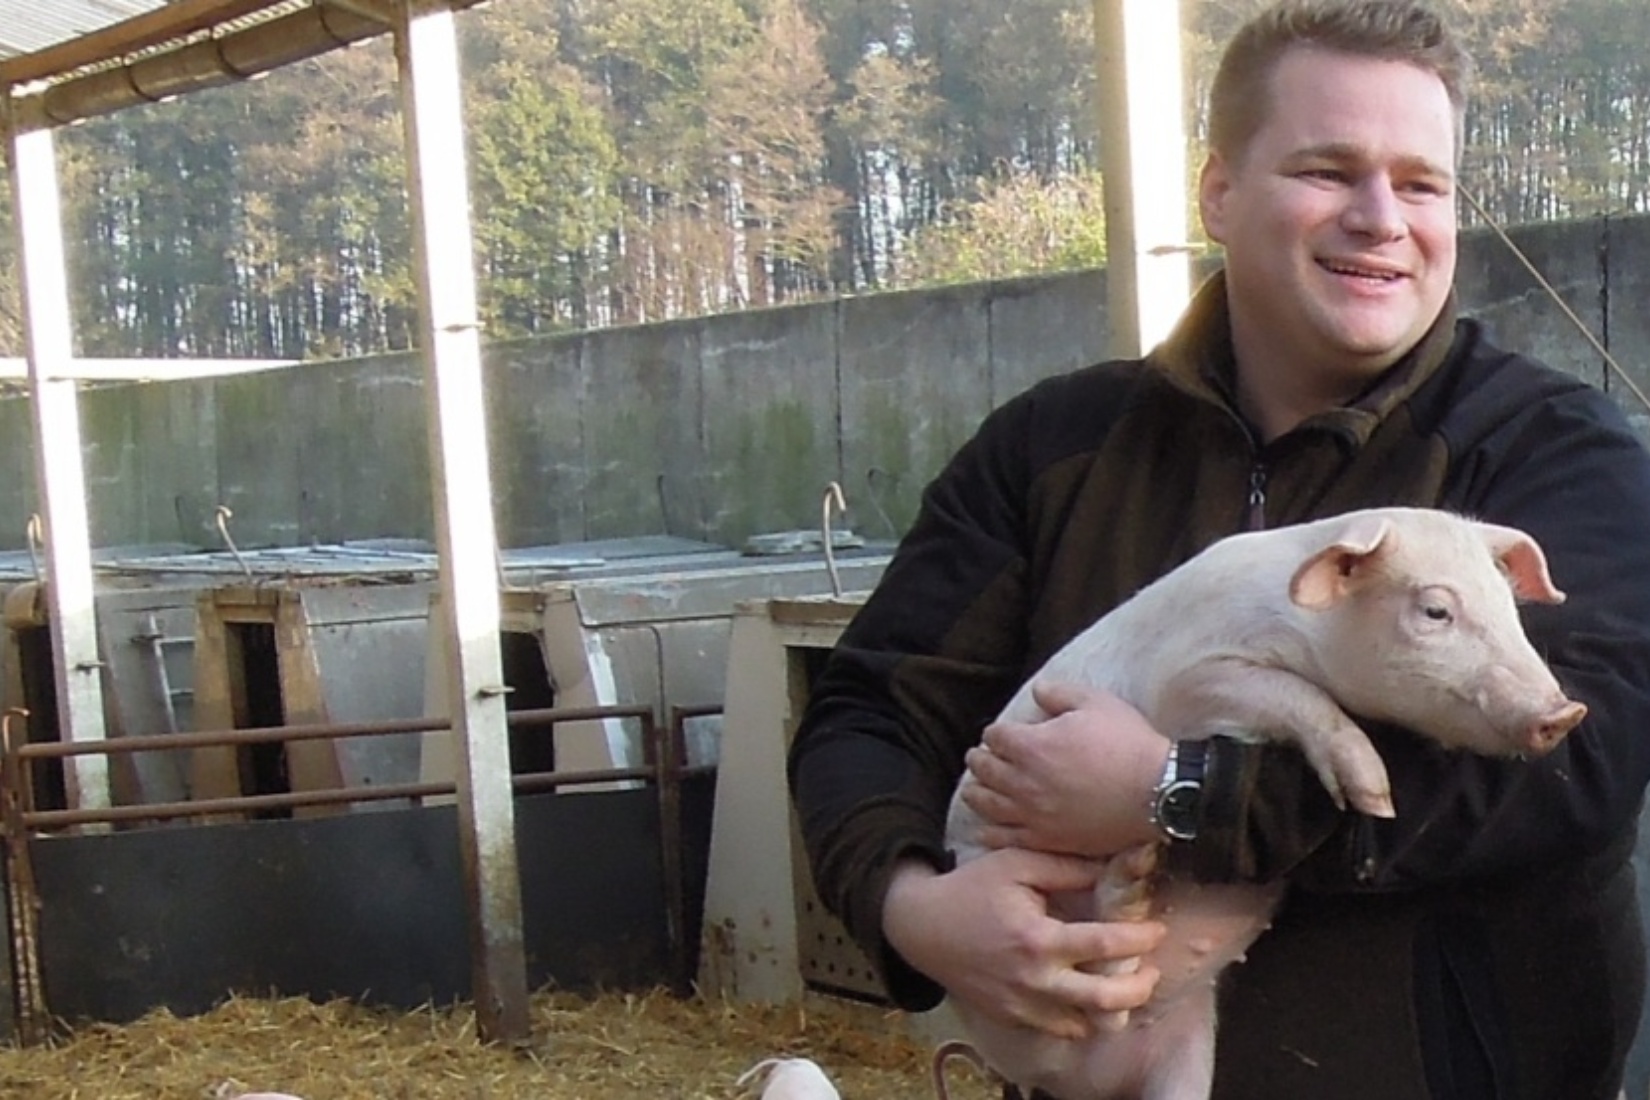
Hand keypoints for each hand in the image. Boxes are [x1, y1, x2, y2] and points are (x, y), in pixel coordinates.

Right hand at [882, 851, 1163, 1039]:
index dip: (1140, 938)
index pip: (1105, 943)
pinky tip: (1088, 997)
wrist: (921, 926)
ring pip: (1084, 1023)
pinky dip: (1080, 1018)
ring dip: (1113, 1008)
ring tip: (1125, 986)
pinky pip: (1058, 1029)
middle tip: (1152, 972)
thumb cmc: (971, 888)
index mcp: (1038, 938)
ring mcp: (1021, 1004)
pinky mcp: (1011, 1016)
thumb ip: (1067, 867)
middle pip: (1104, 999)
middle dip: (1139, 988)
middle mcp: (1033, 978)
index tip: (1157, 929)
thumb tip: (1113, 867)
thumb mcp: (1017, 864)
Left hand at [962, 681, 1169, 856]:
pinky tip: (985, 829)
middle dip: (979, 760)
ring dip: (976, 793)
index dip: (995, 733)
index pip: (994, 736)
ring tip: (974, 790)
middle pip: (984, 770)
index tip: (1000, 734)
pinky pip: (1006, 838)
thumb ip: (1059, 693)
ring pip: (987, 804)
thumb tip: (1037, 691)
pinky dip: (990, 832)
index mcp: (1031, 746)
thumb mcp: (1096, 702)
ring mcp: (1033, 814)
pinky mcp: (1047, 839)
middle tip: (978, 758)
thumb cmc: (1128, 743)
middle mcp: (1024, 781)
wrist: (1157, 792)